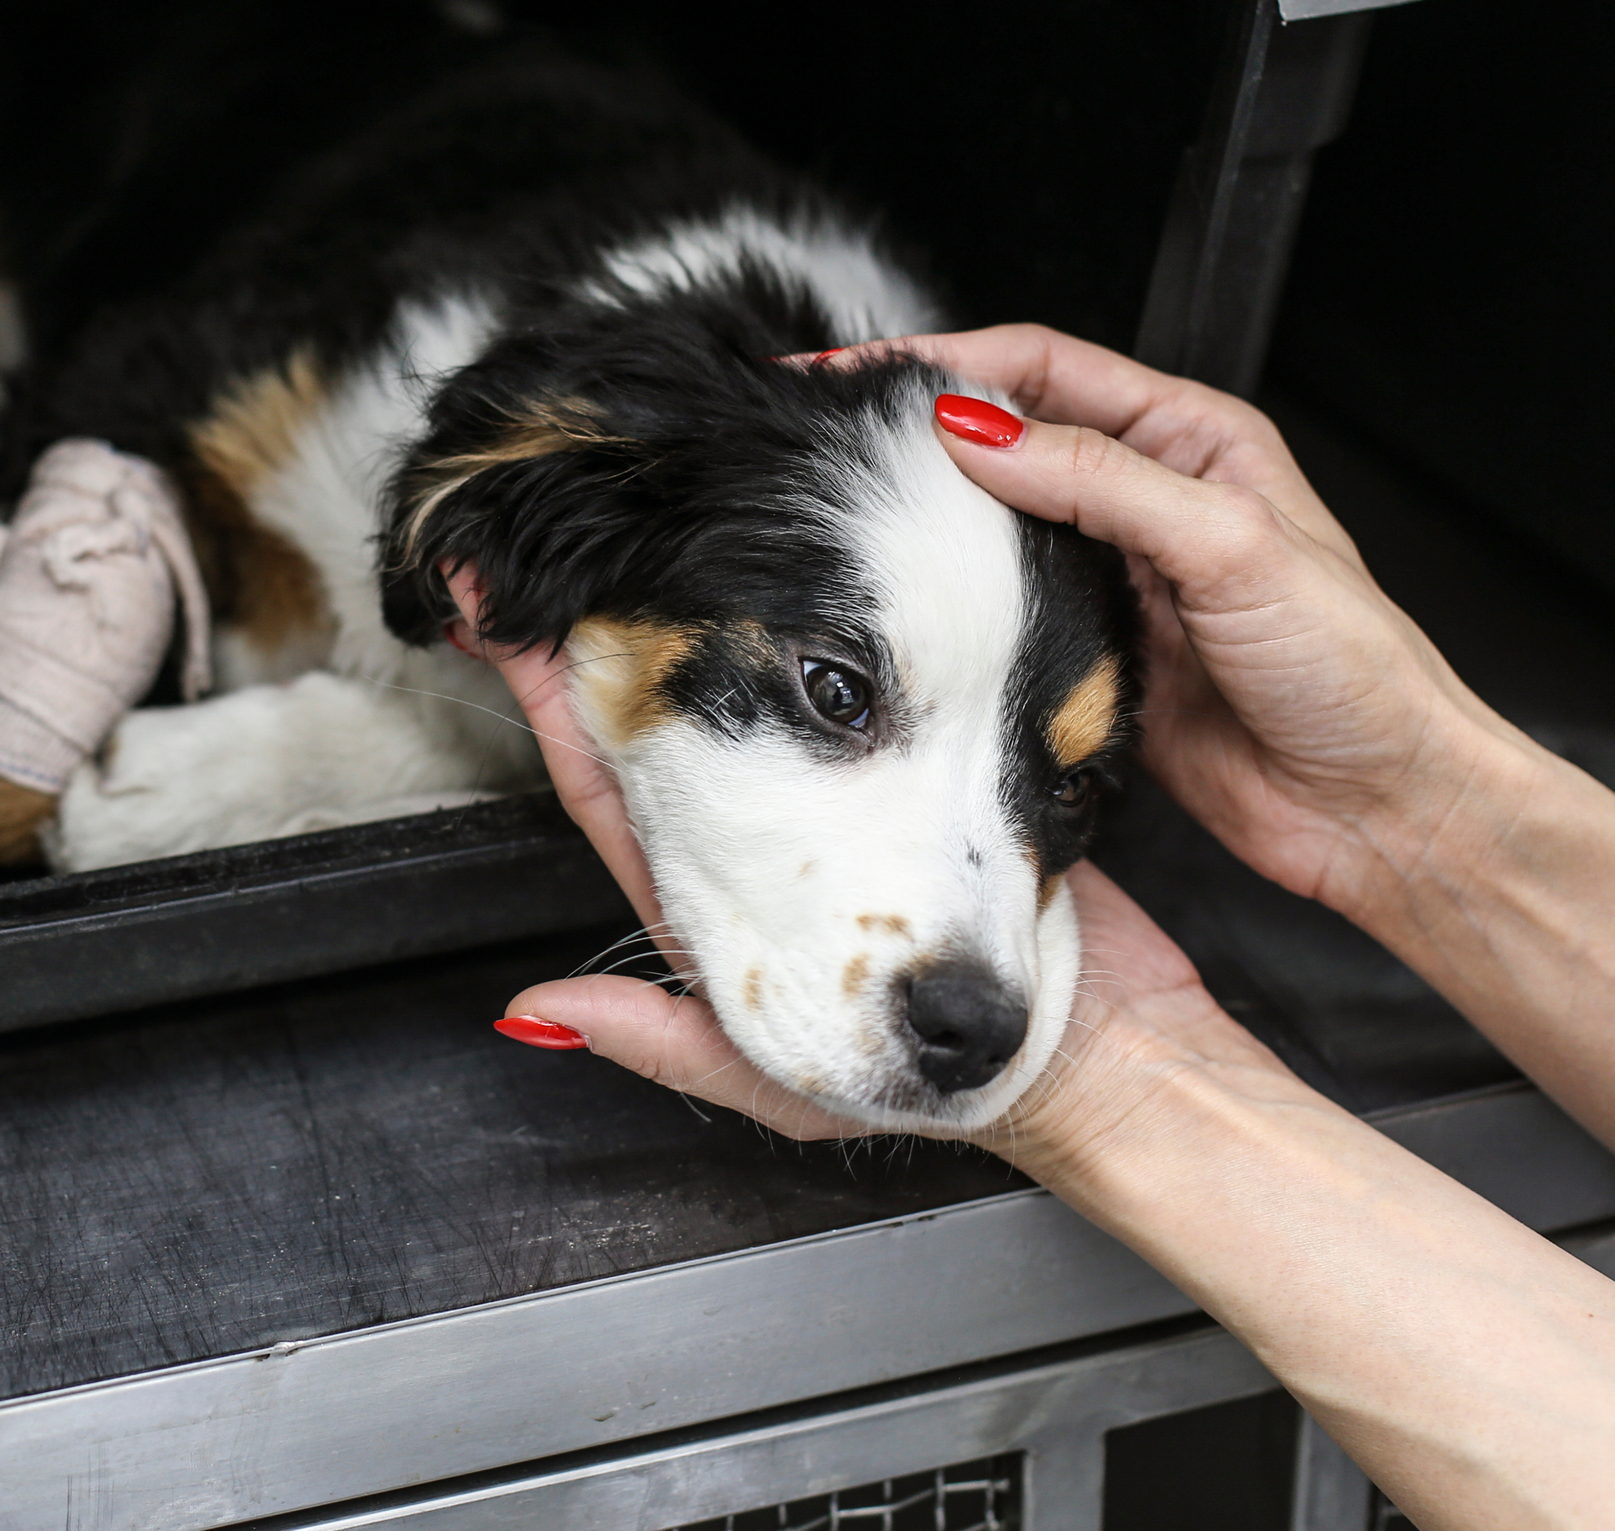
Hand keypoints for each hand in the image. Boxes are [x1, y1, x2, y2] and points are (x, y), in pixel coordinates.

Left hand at [445, 565, 1268, 1164]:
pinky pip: (875, 662)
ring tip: (631, 526)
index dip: (556, 709)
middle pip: (665, 708)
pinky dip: (837, 610)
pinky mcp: (935, 744)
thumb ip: (664, 1046)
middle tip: (533, 551)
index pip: (611, 784)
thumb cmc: (959, 1085)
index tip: (504, 629)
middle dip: (601, 628)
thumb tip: (536, 1009)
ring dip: (692, 597)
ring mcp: (855, 779)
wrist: (1113, 1050)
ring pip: (767, 673)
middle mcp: (781, 824)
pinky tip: (792, 543)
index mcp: (727, 891)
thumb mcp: (794, 1089)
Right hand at [898, 326, 1517, 925]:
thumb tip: (981, 434)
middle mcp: (1146, 499)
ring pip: (992, 528)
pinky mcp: (1085, 652)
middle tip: (826, 440)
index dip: (944, 364)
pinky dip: (953, 607)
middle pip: (1007, 439)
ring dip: (927, 520)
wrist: (1375, 807)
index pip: (1044, 369)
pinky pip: (1000, 615)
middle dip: (916, 432)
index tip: (858, 376)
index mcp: (1192, 440)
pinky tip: (909, 603)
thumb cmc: (1351, 671)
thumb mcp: (1231, 546)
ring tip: (845, 512)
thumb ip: (1102, 481)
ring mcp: (1111, 577)